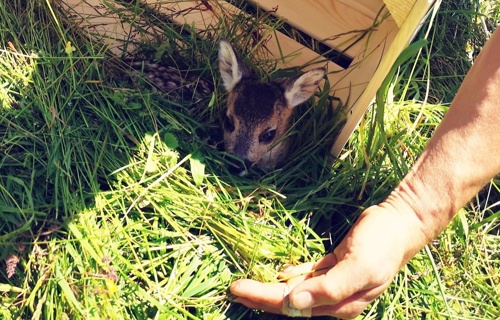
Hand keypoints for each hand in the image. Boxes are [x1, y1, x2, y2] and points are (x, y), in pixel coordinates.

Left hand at [230, 203, 424, 317]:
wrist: (400, 224)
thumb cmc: (382, 245)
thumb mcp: (360, 267)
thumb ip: (330, 288)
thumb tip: (295, 303)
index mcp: (339, 304)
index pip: (292, 306)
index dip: (263, 299)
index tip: (237, 289)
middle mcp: (333, 299)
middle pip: (289, 301)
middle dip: (260, 297)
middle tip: (232, 289)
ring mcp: (333, 284)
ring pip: (294, 290)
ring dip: (270, 289)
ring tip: (247, 285)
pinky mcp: (333, 268)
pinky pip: (305, 277)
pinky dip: (288, 277)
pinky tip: (275, 276)